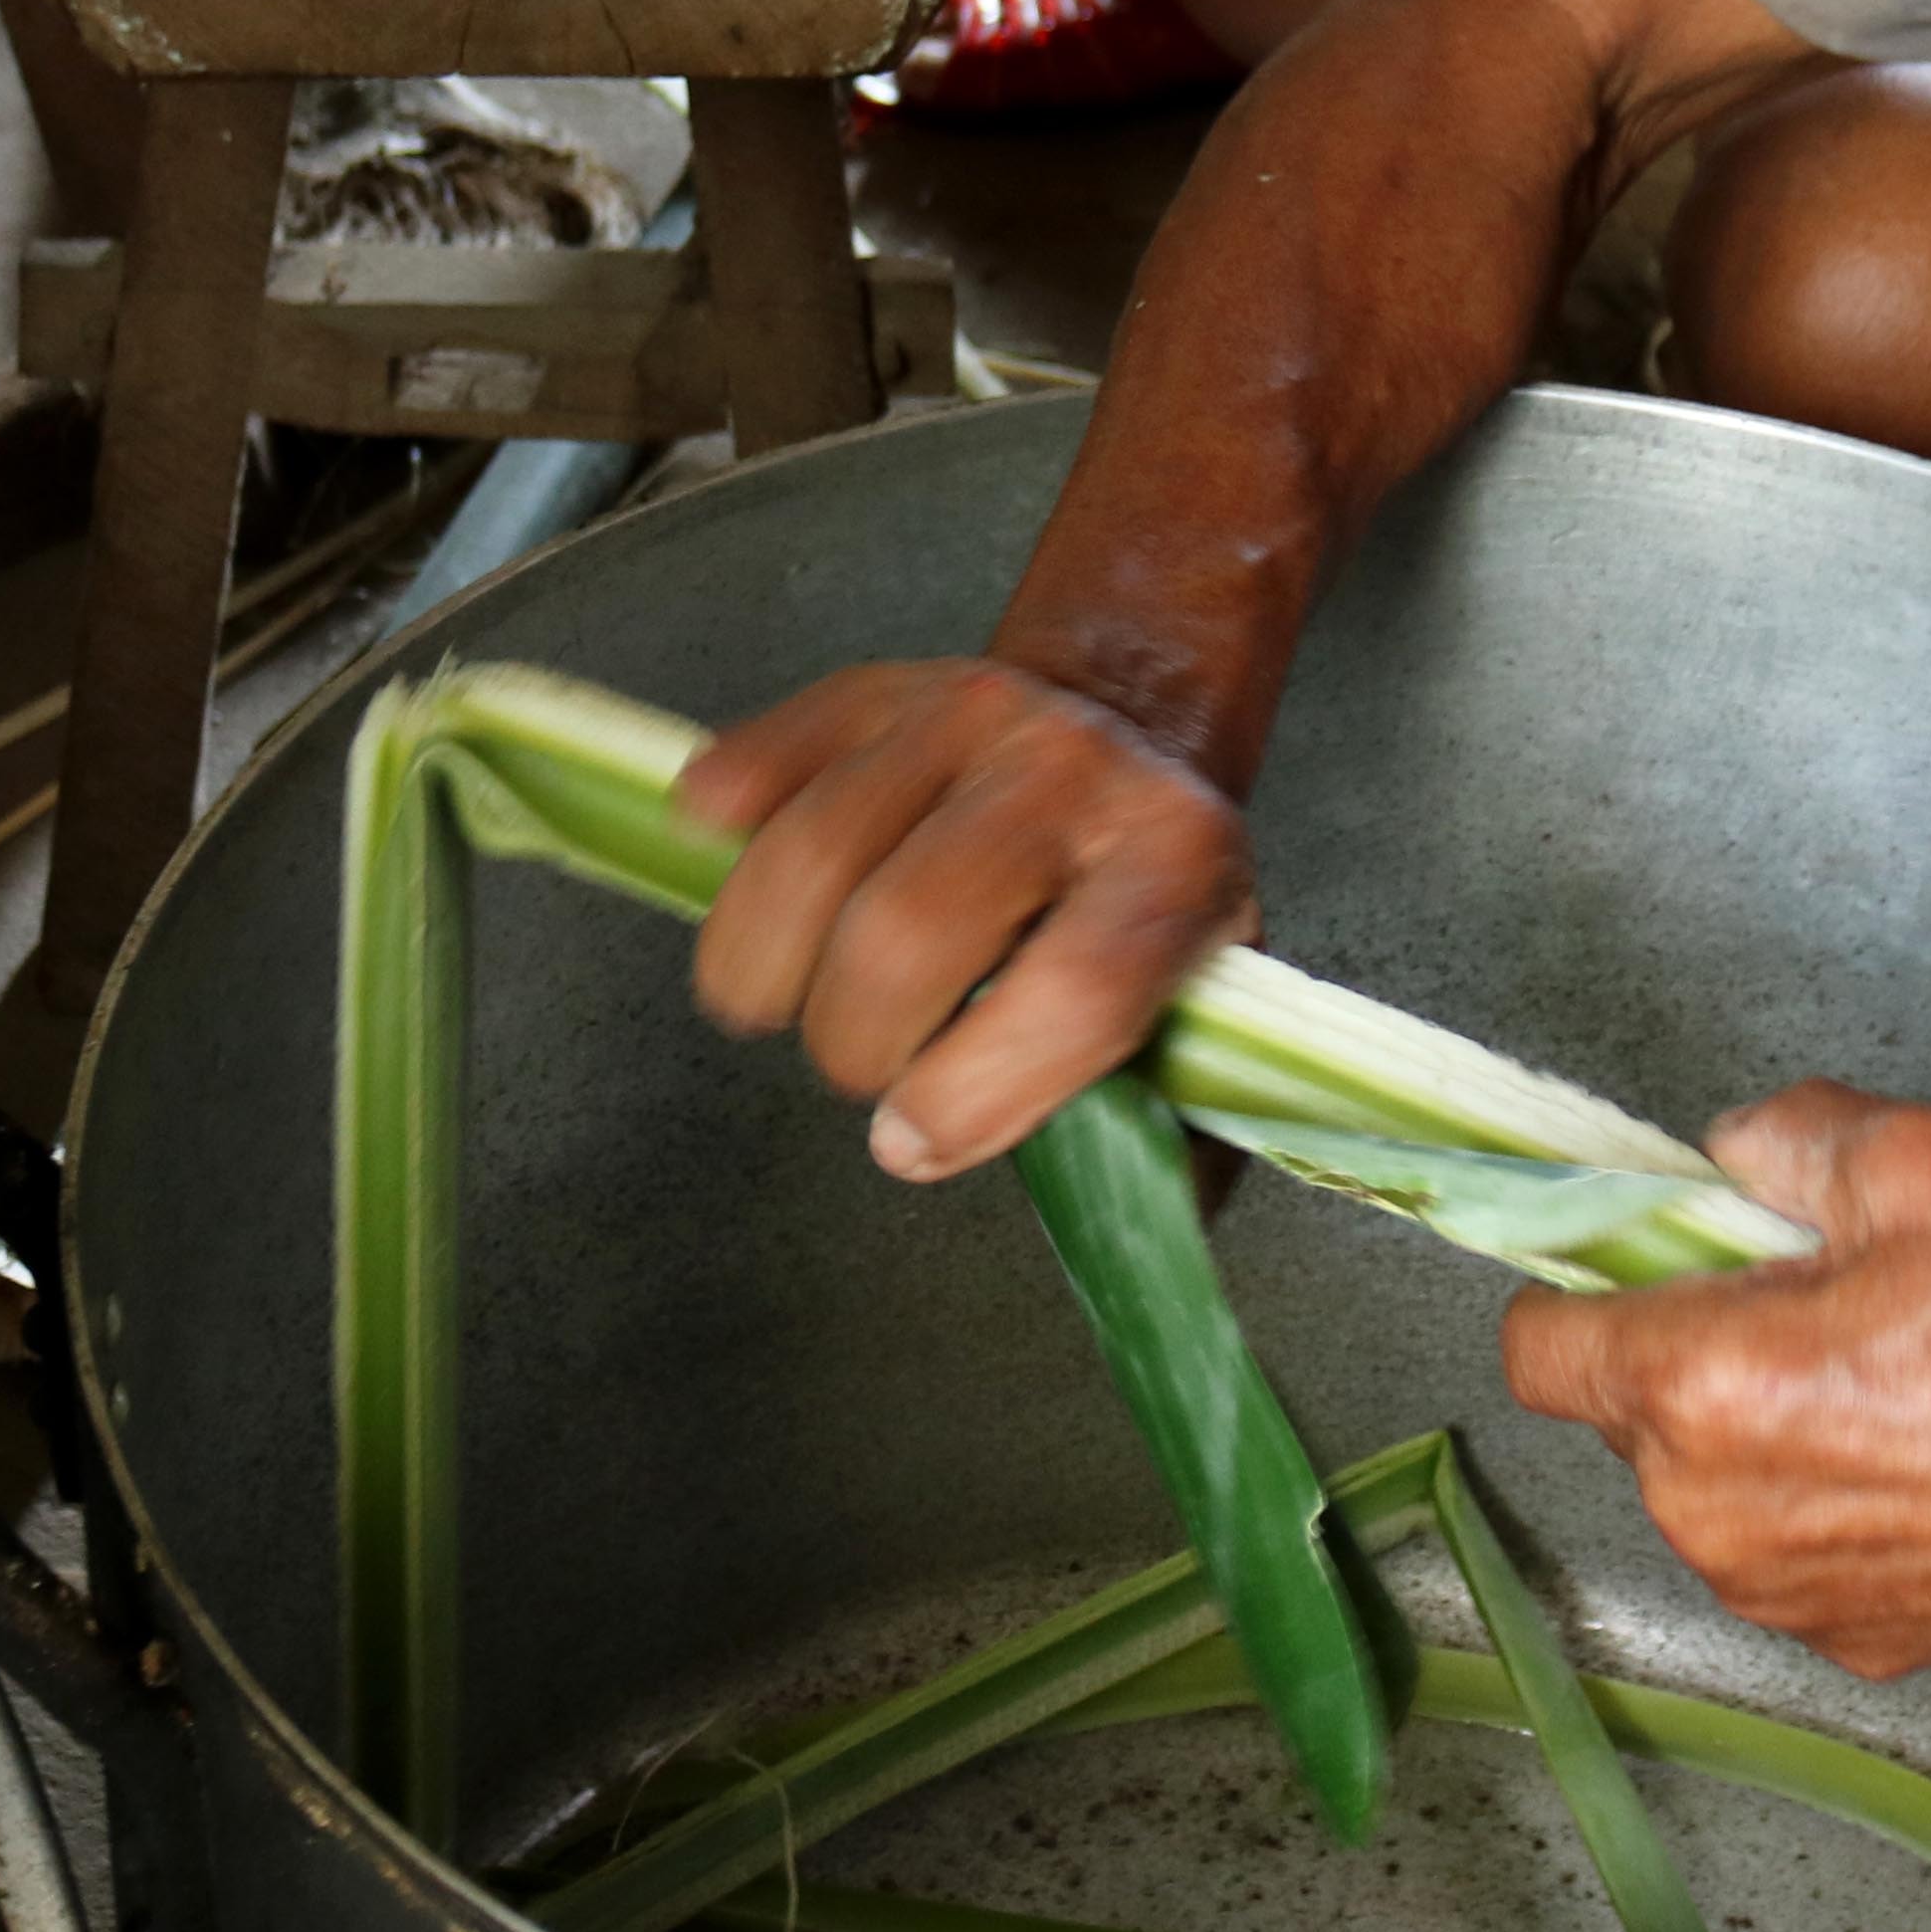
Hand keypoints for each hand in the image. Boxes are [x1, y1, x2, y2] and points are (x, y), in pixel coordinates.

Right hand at [679, 659, 1250, 1178]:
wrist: (1123, 718)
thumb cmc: (1145, 886)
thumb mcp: (1206, 996)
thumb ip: (1179, 1129)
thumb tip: (1131, 1242)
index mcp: (1173, 867)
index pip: (1074, 993)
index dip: (977, 1094)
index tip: (916, 1142)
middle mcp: (1072, 774)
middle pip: (909, 929)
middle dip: (855, 1041)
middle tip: (863, 1067)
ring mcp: (964, 715)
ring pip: (811, 854)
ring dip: (765, 967)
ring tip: (784, 1003)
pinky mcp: (872, 689)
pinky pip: (753, 769)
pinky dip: (724, 849)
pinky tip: (752, 899)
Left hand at [1498, 1085, 1930, 1674]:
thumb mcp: (1918, 1164)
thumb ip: (1788, 1139)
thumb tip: (1735, 1151)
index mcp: (1702, 1390)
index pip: (1540, 1350)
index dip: (1584, 1291)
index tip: (1641, 1265)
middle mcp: (1717, 1516)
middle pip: (1632, 1420)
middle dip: (1697, 1355)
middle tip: (1818, 1305)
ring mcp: (1787, 1597)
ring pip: (1718, 1495)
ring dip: (1767, 1440)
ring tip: (1895, 1385)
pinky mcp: (1861, 1645)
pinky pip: (1801, 1559)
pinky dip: (1838, 1511)